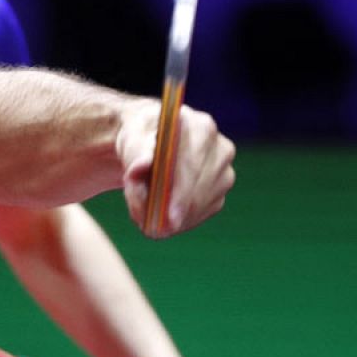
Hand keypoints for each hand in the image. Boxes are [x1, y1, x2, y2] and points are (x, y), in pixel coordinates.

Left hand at [118, 100, 235, 236]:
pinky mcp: (221, 186)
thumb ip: (136, 154)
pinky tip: (164, 216)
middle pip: (203, 186)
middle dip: (177, 210)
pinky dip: (184, 219)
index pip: (194, 163)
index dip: (182, 192)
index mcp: (199, 126)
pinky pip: (205, 210)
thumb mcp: (132, 141)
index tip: (169, 217)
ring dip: (177, 215)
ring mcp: (224, 168)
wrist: (148, 141)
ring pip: (205, 202)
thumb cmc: (139, 139)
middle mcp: (220, 146)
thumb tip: (143, 165)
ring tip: (148, 216)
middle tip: (155, 230)